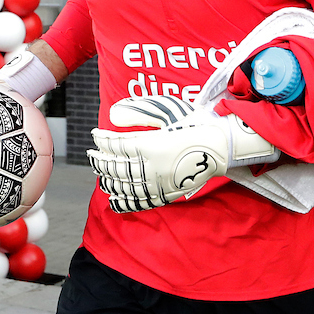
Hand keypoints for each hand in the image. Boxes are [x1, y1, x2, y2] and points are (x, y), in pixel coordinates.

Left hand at [88, 95, 279, 211]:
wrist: (221, 145)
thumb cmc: (196, 124)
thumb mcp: (168, 111)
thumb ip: (139, 113)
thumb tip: (113, 115)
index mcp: (151, 145)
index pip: (116, 144)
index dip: (102, 139)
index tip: (95, 133)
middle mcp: (152, 167)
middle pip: (116, 166)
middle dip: (99, 160)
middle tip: (91, 154)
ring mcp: (159, 183)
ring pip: (124, 185)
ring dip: (108, 179)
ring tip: (100, 173)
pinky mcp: (166, 193)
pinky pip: (140, 201)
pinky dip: (124, 201)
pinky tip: (113, 199)